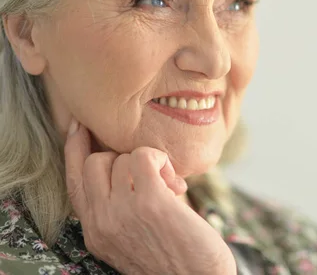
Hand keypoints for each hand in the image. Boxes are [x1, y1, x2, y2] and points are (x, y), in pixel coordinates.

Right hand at [64, 119, 235, 274]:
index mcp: (96, 232)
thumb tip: (130, 162)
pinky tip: (175, 182)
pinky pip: (144, 156)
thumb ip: (122, 205)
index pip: (74, 182)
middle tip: (151, 174)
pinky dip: (161, 159)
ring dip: (149, 162)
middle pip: (93, 163)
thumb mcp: (135, 234)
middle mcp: (102, 222)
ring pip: (120, 157)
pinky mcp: (150, 203)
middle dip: (122, 157)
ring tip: (170, 186)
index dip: (74, 150)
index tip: (80, 126)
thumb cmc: (177, 255)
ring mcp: (123, 212)